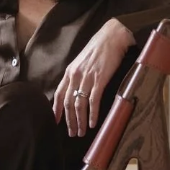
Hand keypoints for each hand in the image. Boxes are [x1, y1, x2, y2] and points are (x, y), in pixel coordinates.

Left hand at [53, 19, 134, 137]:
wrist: (113, 36)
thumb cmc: (99, 48)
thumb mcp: (82, 61)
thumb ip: (77, 75)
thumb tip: (76, 89)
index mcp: (70, 71)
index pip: (59, 94)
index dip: (57, 110)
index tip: (56, 122)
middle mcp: (75, 76)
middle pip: (68, 103)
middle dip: (69, 120)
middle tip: (72, 133)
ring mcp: (87, 78)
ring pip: (79, 105)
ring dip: (80, 121)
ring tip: (82, 132)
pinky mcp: (99, 79)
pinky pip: (93, 101)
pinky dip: (92, 114)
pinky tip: (92, 123)